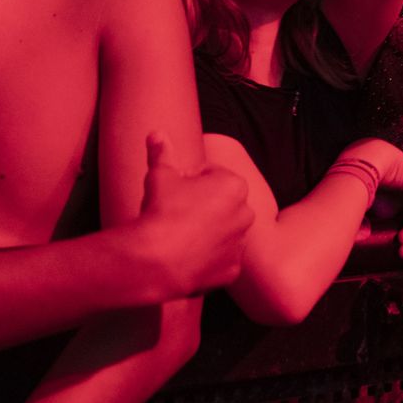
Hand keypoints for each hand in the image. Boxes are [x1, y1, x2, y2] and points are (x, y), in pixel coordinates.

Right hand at [136, 132, 252, 297]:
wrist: (158, 258)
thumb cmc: (162, 210)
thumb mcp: (160, 175)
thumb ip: (162, 152)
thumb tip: (157, 133)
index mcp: (233, 185)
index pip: (211, 175)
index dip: (190, 181)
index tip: (176, 190)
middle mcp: (245, 213)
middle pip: (221, 203)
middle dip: (204, 205)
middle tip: (177, 212)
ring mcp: (240, 244)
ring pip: (223, 232)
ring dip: (208, 231)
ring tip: (180, 236)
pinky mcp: (232, 269)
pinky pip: (220, 259)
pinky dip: (208, 258)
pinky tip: (187, 256)